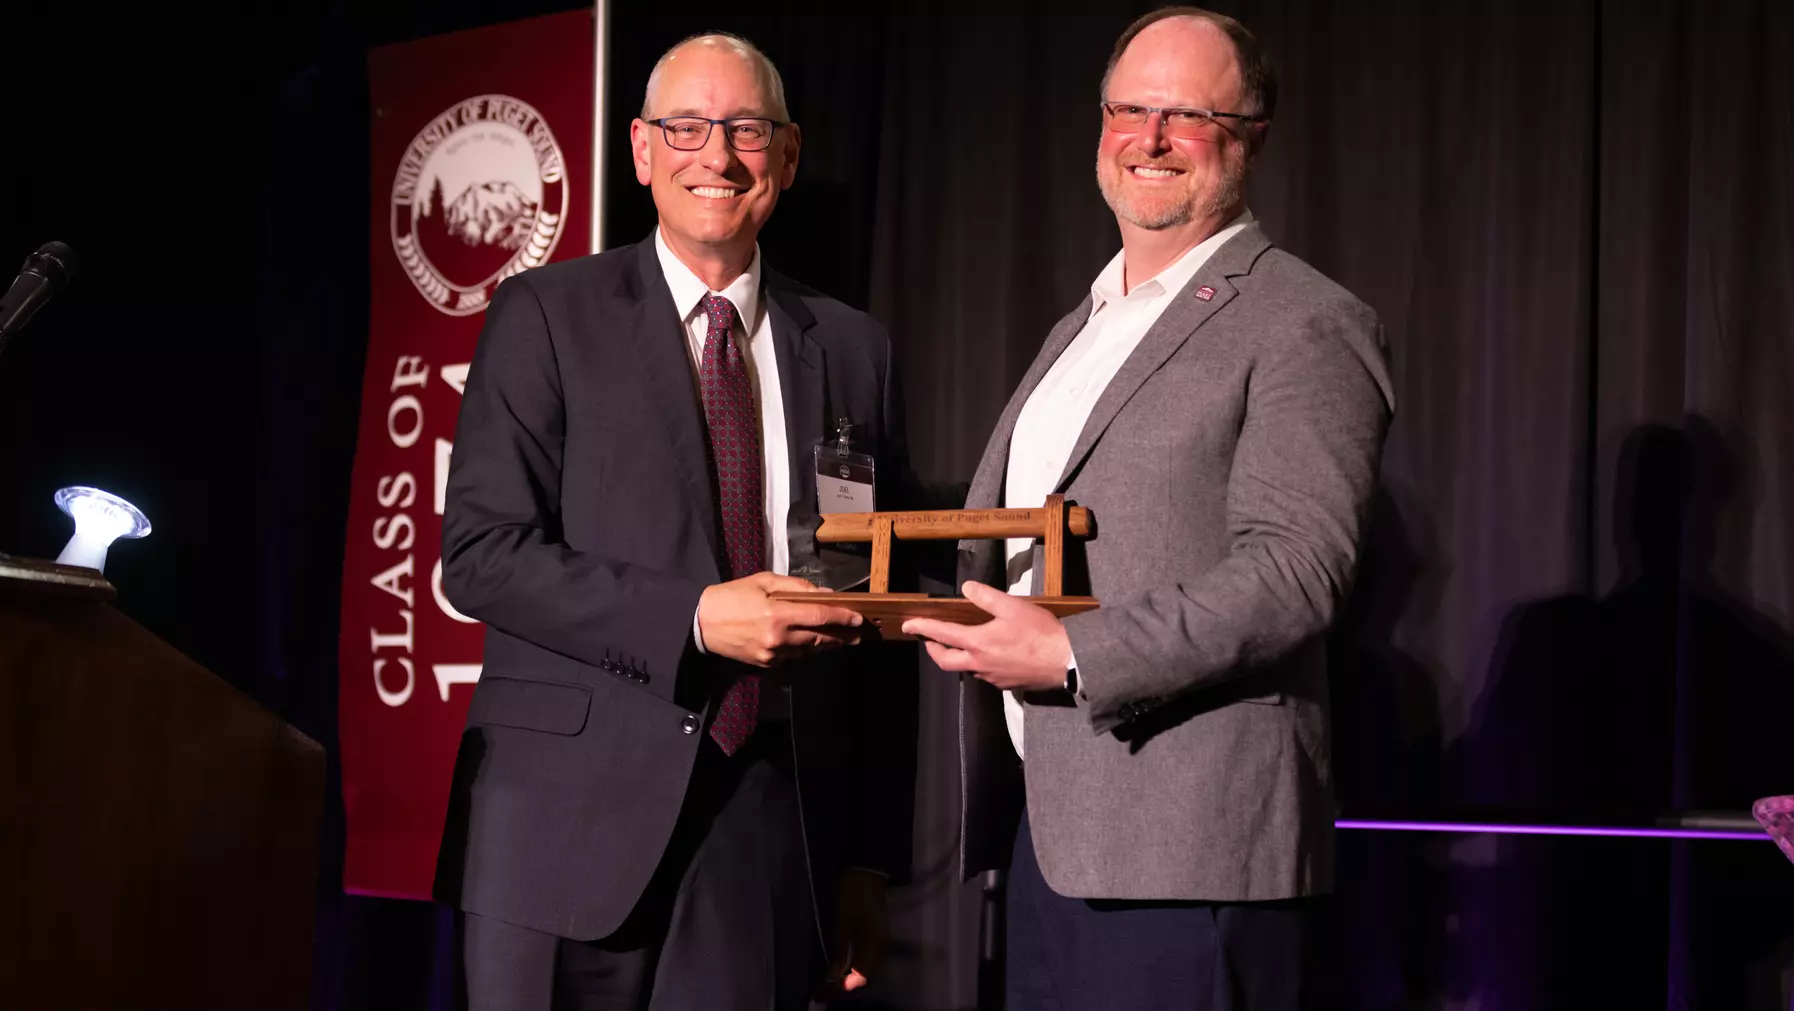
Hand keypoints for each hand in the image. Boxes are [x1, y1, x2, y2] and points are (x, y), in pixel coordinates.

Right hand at [697, 572, 862, 666]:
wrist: (702, 623)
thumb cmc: (732, 596)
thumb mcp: (764, 581)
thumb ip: (796, 587)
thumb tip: (823, 593)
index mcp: (778, 615)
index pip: (820, 617)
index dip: (842, 618)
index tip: (858, 618)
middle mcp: (778, 639)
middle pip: (819, 639)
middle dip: (841, 636)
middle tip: (857, 634)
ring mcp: (772, 655)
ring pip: (809, 651)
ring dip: (826, 645)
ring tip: (841, 639)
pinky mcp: (766, 665)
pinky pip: (794, 658)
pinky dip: (806, 650)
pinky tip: (814, 644)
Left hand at [825, 869, 887, 992]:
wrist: (867, 873)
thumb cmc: (852, 896)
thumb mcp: (842, 923)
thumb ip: (839, 950)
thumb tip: (833, 973)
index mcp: (874, 943)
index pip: (863, 974)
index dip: (846, 983)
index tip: (830, 985)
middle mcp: (882, 945)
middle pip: (868, 972)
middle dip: (849, 979)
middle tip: (831, 979)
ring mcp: (882, 939)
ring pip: (870, 964)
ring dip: (854, 970)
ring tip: (836, 971)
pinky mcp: (879, 933)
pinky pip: (871, 955)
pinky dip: (859, 960)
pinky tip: (847, 958)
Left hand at [902, 581, 1070, 690]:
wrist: (1067, 661)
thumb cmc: (1042, 633)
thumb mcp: (1013, 607)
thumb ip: (987, 597)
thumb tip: (967, 587)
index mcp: (978, 643)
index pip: (942, 634)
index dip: (923, 628)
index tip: (908, 625)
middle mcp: (980, 664)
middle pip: (945, 662)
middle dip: (933, 650)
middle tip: (929, 639)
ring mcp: (992, 677)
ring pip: (965, 668)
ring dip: (957, 656)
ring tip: (960, 643)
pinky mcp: (1005, 684)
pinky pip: (984, 674)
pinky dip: (978, 663)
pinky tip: (990, 653)